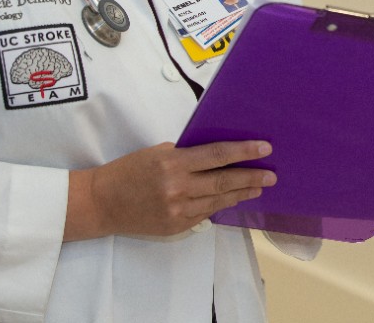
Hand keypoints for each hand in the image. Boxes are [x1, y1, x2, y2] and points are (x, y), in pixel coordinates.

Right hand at [65, 140, 275, 239]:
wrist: (102, 203)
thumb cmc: (128, 171)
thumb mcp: (156, 153)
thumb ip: (186, 155)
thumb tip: (217, 155)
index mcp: (172, 162)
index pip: (216, 155)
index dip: (243, 151)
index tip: (264, 148)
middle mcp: (177, 187)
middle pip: (223, 180)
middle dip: (251, 176)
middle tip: (272, 174)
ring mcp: (178, 209)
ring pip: (218, 200)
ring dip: (241, 193)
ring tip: (259, 187)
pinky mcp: (176, 225)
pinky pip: (206, 213)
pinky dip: (222, 205)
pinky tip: (234, 199)